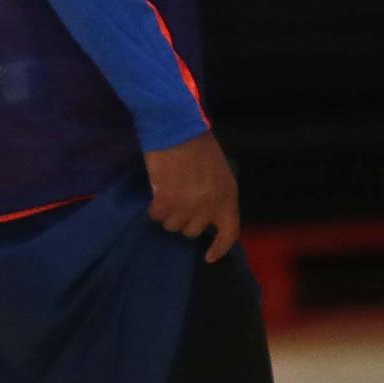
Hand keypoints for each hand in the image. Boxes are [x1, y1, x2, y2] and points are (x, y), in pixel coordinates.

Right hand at [144, 132, 239, 261]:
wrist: (176, 125)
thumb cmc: (198, 145)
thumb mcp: (218, 172)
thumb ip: (215, 195)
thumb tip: (205, 218)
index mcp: (228, 195)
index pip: (229, 232)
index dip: (220, 248)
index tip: (208, 257)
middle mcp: (210, 204)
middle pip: (193, 231)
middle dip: (184, 218)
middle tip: (179, 198)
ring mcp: (188, 205)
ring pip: (172, 225)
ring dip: (168, 212)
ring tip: (169, 189)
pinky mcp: (167, 201)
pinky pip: (156, 216)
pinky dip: (154, 207)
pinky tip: (158, 189)